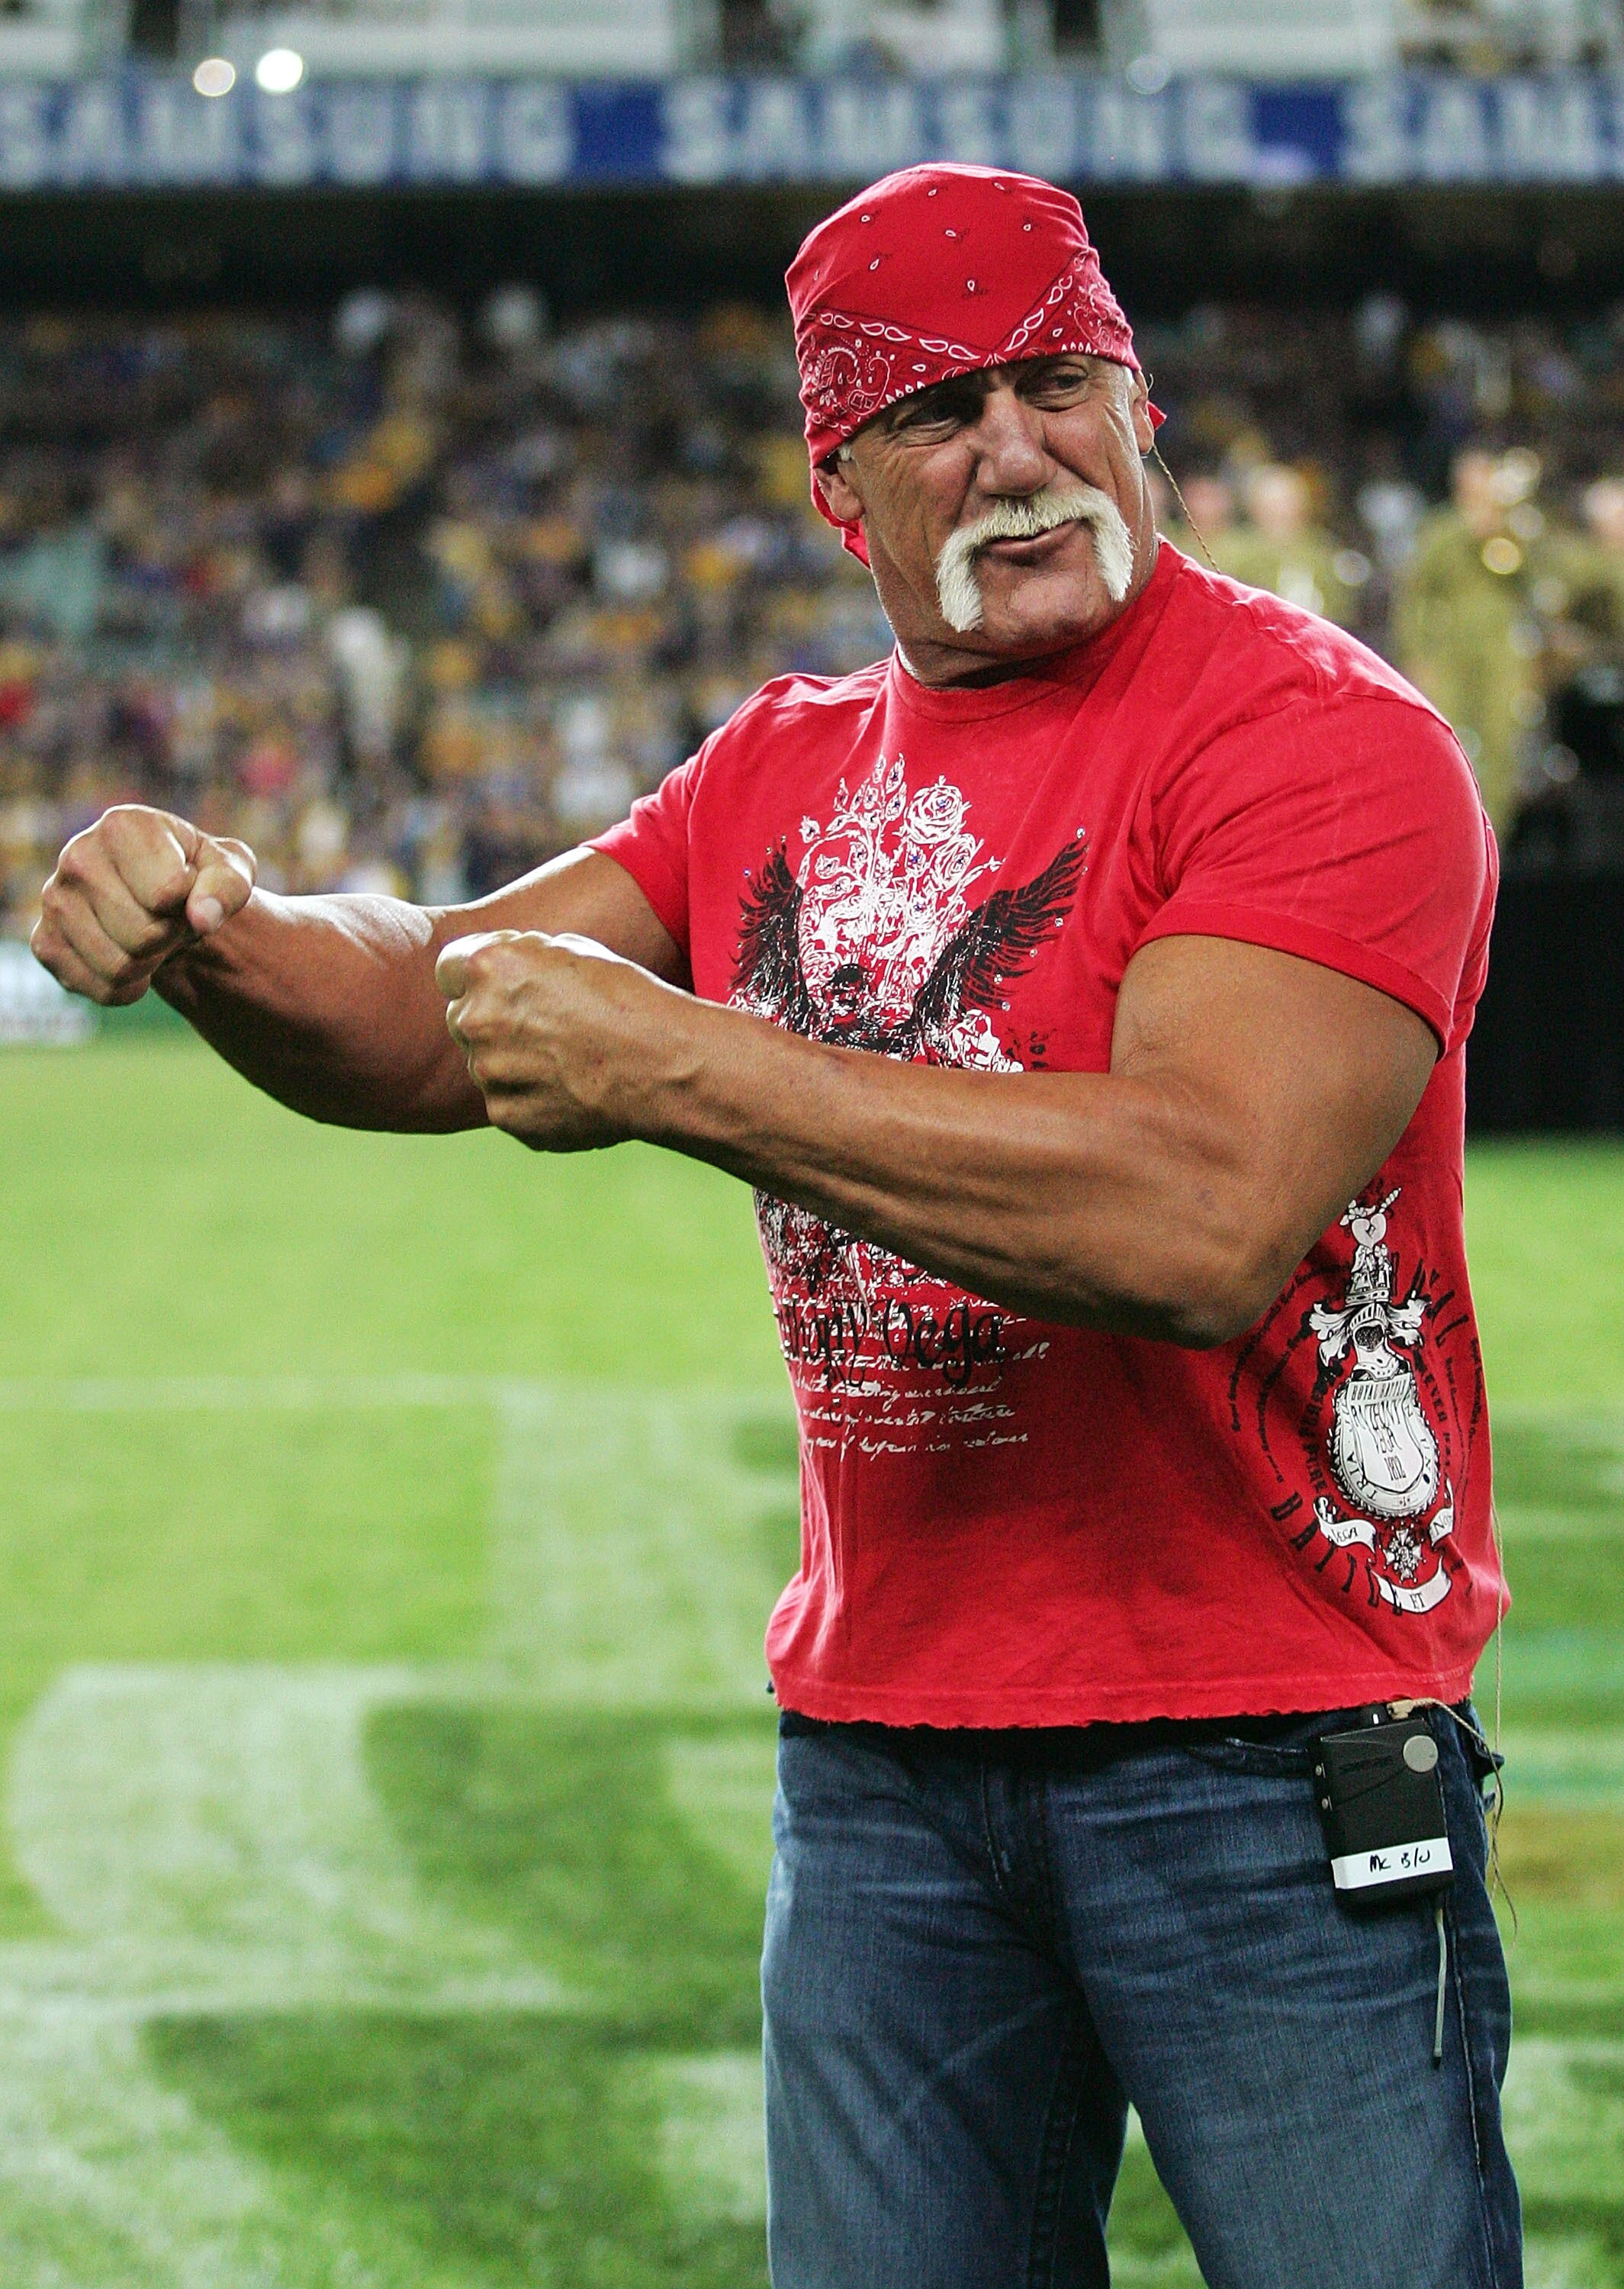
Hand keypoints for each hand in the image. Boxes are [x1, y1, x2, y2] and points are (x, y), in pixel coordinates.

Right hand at [32, 804, 256, 1005]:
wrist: (159, 900)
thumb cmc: (196, 875)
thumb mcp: (230, 869)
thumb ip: (227, 888)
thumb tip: (202, 918)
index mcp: (122, 825)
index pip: (167, 894)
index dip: (191, 903)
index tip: (187, 888)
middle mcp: (78, 856)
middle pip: (143, 936)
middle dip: (171, 937)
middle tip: (170, 918)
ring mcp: (54, 900)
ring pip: (120, 967)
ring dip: (151, 963)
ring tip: (151, 934)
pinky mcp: (45, 942)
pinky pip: (100, 988)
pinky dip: (128, 987)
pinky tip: (130, 957)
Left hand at [436, 928, 676, 1150]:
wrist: (661, 1064)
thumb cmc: (625, 998)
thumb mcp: (569, 951)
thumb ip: (519, 959)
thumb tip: (496, 971)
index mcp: (487, 967)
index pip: (449, 969)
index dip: (477, 977)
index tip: (505, 987)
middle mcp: (476, 1018)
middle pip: (462, 1018)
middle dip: (493, 1021)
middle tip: (546, 1027)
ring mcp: (487, 1073)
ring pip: (485, 1064)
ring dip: (512, 1062)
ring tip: (568, 1060)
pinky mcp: (505, 1116)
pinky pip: (505, 1101)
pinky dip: (530, 1098)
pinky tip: (571, 1089)